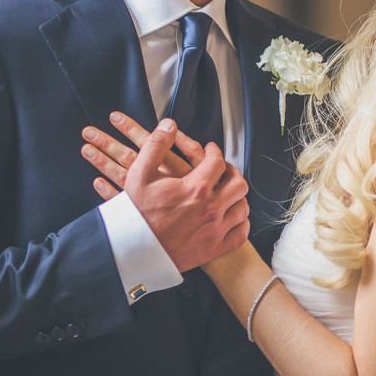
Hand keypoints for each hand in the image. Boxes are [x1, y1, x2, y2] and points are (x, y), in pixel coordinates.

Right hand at [82, 112, 249, 271]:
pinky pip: (240, 234)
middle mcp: (211, 209)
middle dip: (231, 172)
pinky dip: (240, 223)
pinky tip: (230, 216)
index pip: (218, 162)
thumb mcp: (139, 174)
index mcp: (196, 188)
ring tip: (226, 191)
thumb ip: (156, 145)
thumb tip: (169, 125)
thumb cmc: (136, 214)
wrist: (132, 251)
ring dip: (236, 197)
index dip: (215, 151)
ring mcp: (215, 231)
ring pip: (242, 208)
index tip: (210, 150)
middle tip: (221, 169)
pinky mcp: (214, 249)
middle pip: (238, 184)